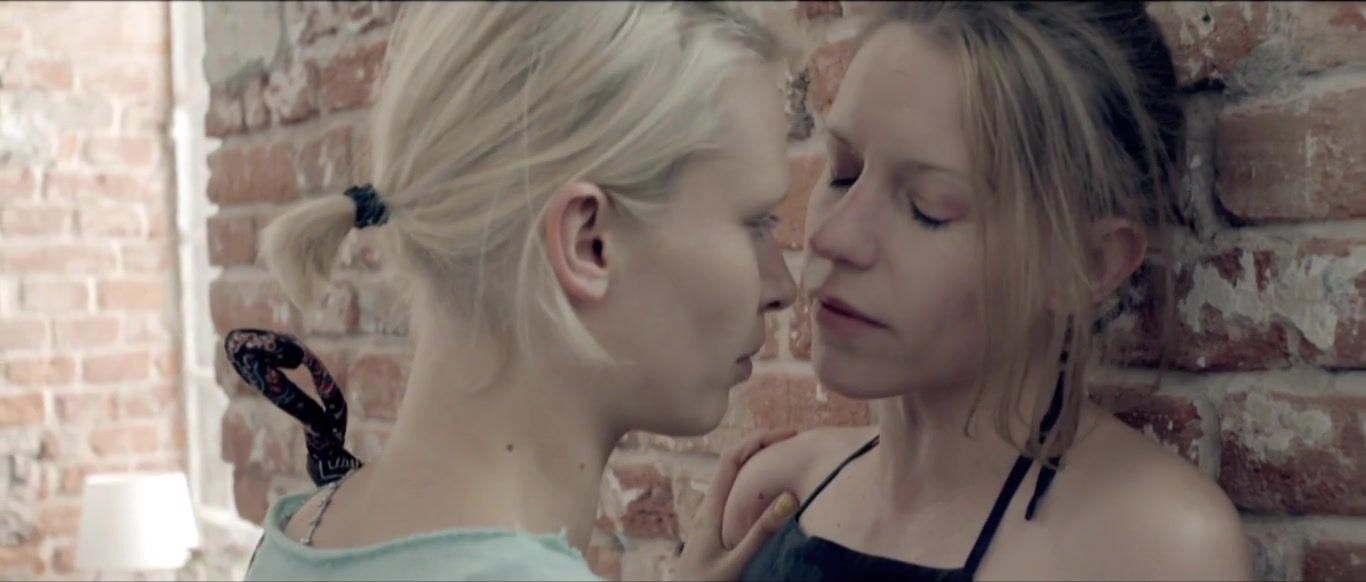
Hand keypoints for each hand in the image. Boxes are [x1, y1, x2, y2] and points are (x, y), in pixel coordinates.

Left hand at [673, 429, 798, 580]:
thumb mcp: (735, 563)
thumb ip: (760, 534)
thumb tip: (789, 497)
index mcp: (711, 509)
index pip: (732, 458)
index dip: (758, 439)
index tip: (788, 434)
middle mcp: (709, 507)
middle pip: (734, 462)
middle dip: (762, 445)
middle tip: (793, 442)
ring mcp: (711, 517)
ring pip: (734, 478)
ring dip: (758, 463)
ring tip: (786, 458)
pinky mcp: (715, 530)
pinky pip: (735, 496)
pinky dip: (755, 484)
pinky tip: (769, 494)